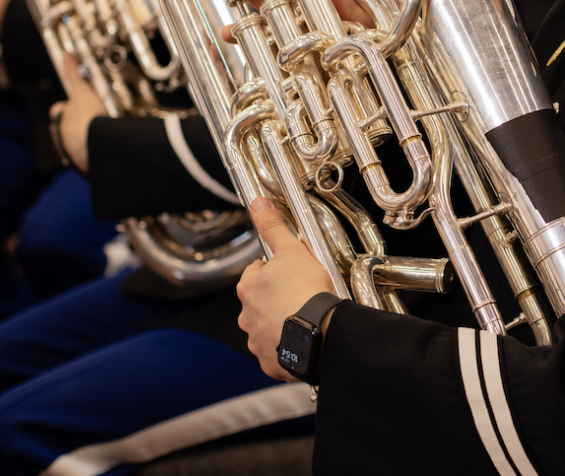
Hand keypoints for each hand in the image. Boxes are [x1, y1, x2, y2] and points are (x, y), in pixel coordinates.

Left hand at [51, 54, 107, 172]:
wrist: (97, 146)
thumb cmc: (88, 119)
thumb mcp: (82, 91)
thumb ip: (73, 74)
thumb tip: (67, 54)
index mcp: (62, 120)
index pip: (60, 110)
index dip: (67, 106)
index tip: (77, 103)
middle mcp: (64, 137)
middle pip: (67, 128)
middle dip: (78, 124)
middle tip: (95, 120)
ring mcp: (73, 153)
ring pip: (77, 143)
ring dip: (86, 140)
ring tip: (103, 136)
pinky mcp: (86, 165)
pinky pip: (88, 159)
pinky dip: (94, 154)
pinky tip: (105, 151)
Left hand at [237, 197, 338, 381]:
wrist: (319, 332)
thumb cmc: (306, 291)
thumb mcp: (292, 251)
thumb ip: (273, 228)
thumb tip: (258, 204)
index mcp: (248, 287)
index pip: (255, 273)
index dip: (273, 270)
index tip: (289, 272)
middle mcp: (246, 315)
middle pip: (258, 302)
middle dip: (274, 298)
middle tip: (299, 294)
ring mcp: (256, 340)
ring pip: (265, 327)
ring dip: (278, 323)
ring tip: (303, 318)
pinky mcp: (269, 361)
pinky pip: (275, 352)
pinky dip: (285, 346)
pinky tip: (301, 339)